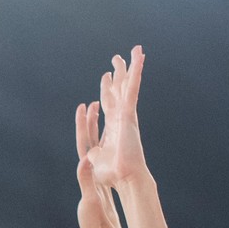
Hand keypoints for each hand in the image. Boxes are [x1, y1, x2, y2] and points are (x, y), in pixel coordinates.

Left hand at [76, 100, 126, 227]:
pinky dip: (109, 147)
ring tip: (102, 116)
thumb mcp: (90, 201)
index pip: (83, 146)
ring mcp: (97, 178)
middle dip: (90, 124)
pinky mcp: (105, 184)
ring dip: (99, 133)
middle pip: (89, 143)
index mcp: (85, 175)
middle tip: (92, 104)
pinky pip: (106, 160)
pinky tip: (114, 139)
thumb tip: (84, 160)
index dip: (83, 127)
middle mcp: (89, 174)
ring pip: (97, 150)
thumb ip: (86, 181)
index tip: (84, 107)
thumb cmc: (95, 224)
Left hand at [84, 46, 148, 190]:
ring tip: (134, 50)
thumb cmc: (112, 176)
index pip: (107, 106)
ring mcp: (126, 115)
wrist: (124, 177)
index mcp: (113, 129)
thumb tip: (90, 155)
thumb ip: (93, 156)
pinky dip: (136, 73)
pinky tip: (139, 58)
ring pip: (128, 86)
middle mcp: (121, 119)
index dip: (105, 92)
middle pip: (118, 92)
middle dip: (117, 76)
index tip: (102, 81)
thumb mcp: (96, 162)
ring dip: (130, 68)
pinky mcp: (129, 113)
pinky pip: (131, 89)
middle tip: (115, 60)